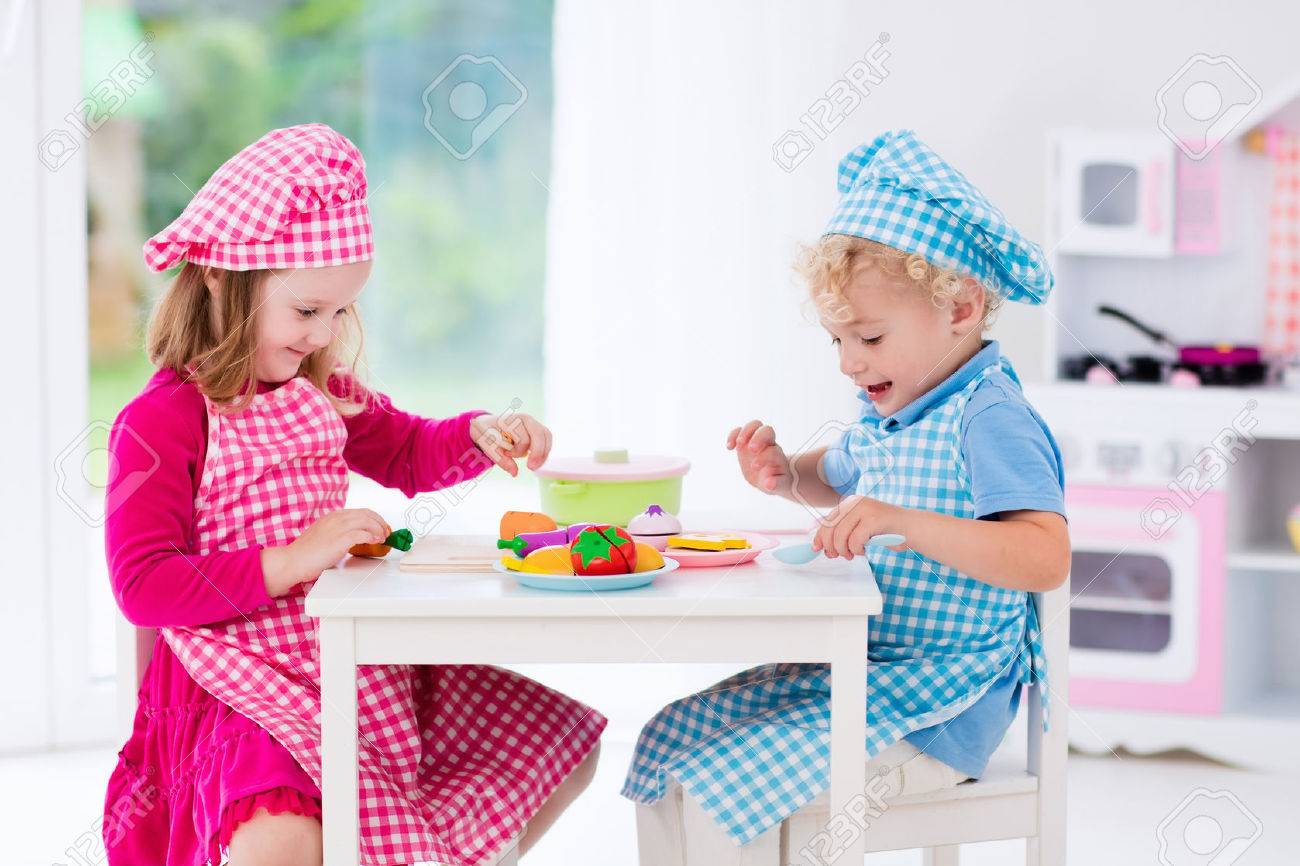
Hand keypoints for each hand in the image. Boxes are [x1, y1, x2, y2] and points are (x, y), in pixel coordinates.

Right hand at [261, 508, 390, 596]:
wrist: (293, 561)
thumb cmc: (307, 553)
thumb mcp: (325, 536)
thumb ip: (339, 533)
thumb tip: (356, 538)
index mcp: (333, 516)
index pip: (361, 512)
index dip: (375, 519)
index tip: (381, 527)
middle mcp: (337, 518)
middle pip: (367, 514)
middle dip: (380, 522)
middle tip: (387, 532)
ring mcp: (338, 527)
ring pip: (367, 521)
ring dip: (379, 529)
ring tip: (383, 538)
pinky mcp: (340, 539)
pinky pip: (362, 533)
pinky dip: (372, 536)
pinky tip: (375, 541)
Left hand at [470, 412, 552, 476]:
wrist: (489, 425)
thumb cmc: (488, 435)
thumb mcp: (488, 447)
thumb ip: (501, 460)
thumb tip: (515, 473)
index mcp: (512, 420)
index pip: (523, 439)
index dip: (517, 451)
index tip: (506, 454)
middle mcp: (525, 419)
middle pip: (540, 434)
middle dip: (538, 453)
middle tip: (530, 468)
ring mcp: (533, 423)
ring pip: (547, 436)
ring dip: (543, 454)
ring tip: (534, 466)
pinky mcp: (538, 429)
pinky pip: (547, 439)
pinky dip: (544, 452)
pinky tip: (538, 461)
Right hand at [726, 420, 791, 495]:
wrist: (772, 476)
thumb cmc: (778, 480)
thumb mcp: (779, 485)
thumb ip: (776, 484)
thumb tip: (769, 483)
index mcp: (778, 456)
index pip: (773, 450)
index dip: (764, 457)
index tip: (754, 467)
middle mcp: (769, 445)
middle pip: (767, 430)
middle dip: (758, 437)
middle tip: (750, 449)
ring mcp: (757, 441)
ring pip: (755, 425)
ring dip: (746, 431)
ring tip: (738, 444)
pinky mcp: (746, 441)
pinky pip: (740, 430)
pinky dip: (733, 435)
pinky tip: (729, 447)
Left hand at [810, 495, 905, 559]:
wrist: (910, 527)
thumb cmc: (884, 530)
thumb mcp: (859, 527)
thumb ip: (842, 531)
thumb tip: (821, 544)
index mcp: (850, 503)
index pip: (827, 520)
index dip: (820, 536)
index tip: (817, 548)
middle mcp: (855, 502)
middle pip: (830, 528)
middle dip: (831, 546)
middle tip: (837, 556)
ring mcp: (864, 509)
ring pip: (841, 535)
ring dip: (844, 550)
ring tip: (852, 554)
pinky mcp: (873, 519)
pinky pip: (855, 540)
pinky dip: (857, 549)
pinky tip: (863, 550)